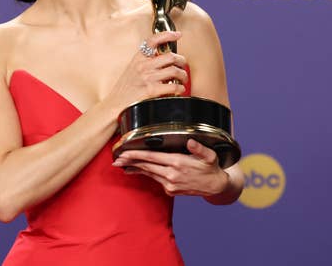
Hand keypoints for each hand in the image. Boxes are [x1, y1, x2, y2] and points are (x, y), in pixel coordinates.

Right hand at [104, 31, 188, 111]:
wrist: (114, 105)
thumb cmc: (124, 90)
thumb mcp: (131, 70)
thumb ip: (144, 63)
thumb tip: (163, 61)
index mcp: (138, 59)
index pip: (152, 41)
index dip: (167, 35)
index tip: (177, 35)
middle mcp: (143, 66)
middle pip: (170, 56)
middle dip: (182, 61)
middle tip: (183, 66)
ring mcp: (147, 78)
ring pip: (175, 70)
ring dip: (183, 75)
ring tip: (183, 79)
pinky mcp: (151, 90)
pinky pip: (173, 86)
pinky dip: (180, 88)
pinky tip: (179, 90)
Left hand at [111, 139, 229, 196]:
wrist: (215, 186)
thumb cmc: (211, 167)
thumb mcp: (209, 155)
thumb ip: (199, 148)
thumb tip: (190, 141)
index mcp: (178, 163)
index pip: (152, 157)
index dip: (136, 154)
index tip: (124, 153)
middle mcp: (171, 175)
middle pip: (146, 166)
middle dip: (130, 162)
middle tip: (116, 159)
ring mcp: (170, 184)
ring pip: (148, 173)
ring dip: (135, 168)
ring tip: (123, 164)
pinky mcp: (170, 190)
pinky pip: (155, 179)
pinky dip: (146, 174)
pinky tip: (138, 170)